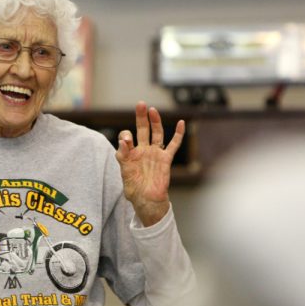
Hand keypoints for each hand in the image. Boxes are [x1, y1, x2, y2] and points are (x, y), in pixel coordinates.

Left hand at [116, 101, 184, 225]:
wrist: (147, 201)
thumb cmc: (134, 189)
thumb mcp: (124, 173)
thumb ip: (123, 156)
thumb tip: (124, 141)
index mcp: (130, 153)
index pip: (127, 138)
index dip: (126, 137)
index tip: (127, 141)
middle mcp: (143, 150)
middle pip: (142, 129)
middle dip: (141, 117)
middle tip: (140, 104)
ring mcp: (155, 154)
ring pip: (157, 133)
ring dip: (155, 121)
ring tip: (152, 110)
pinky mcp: (165, 159)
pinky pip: (173, 145)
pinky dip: (178, 134)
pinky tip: (181, 122)